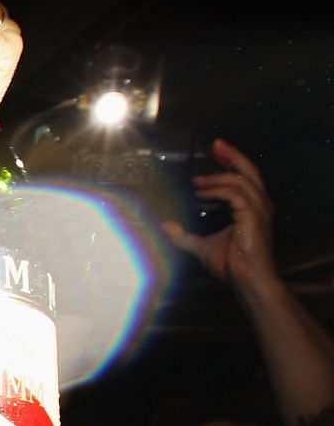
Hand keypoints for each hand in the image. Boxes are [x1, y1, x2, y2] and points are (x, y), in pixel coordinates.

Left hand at [161, 139, 283, 296]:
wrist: (246, 280)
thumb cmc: (232, 265)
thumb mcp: (201, 246)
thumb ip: (184, 235)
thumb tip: (164, 226)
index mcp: (252, 208)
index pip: (244, 177)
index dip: (231, 162)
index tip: (216, 152)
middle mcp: (260, 205)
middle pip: (249, 170)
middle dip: (232, 155)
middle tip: (215, 145)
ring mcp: (259, 209)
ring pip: (241, 180)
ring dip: (217, 177)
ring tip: (197, 181)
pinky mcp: (253, 216)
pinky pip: (236, 194)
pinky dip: (218, 190)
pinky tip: (202, 193)